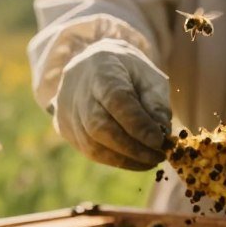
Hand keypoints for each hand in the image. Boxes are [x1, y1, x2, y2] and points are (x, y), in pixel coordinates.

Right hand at [53, 38, 172, 169]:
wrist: (92, 66)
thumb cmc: (128, 72)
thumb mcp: (150, 77)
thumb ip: (157, 104)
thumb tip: (161, 135)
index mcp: (101, 68)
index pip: (116, 99)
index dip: (137, 123)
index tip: (158, 141)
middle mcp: (77, 89)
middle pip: (99, 126)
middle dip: (131, 147)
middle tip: (158, 157)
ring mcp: (66, 110)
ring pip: (91, 144)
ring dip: (124, 158)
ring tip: (150, 160)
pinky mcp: (64, 127)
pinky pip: (88, 150)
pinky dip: (114, 159)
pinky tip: (134, 159)